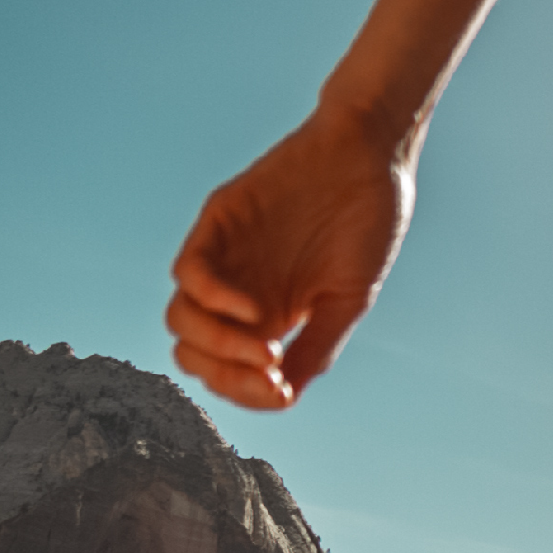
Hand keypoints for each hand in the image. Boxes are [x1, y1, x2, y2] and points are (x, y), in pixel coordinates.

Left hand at [165, 113, 411, 410]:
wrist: (371, 153)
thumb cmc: (367, 221)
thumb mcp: (349, 297)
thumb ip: (316, 345)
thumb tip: (283, 398)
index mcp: (268, 314)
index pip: (229, 370)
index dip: (246, 392)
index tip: (282, 392)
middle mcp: (236, 290)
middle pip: (193, 352)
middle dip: (225, 375)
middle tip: (269, 373)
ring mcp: (224, 257)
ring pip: (181, 319)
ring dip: (217, 346)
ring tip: (263, 349)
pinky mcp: (218, 222)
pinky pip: (188, 272)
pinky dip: (212, 300)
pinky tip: (253, 310)